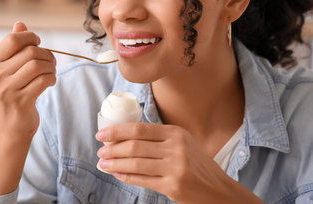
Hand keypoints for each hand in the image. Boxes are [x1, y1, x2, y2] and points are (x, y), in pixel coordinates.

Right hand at [0, 22, 55, 133]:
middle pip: (29, 52)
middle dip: (46, 54)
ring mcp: (7, 89)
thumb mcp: (11, 67)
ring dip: (51, 66)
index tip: (38, 43)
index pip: (12, 39)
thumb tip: (20, 24)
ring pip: (38, 65)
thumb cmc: (15, 89)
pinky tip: (50, 81)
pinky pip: (44, 80)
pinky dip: (52, 78)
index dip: (30, 37)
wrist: (13, 122)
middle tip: (51, 61)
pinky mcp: (21, 100)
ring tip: (51, 71)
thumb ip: (15, 45)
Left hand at [95, 123, 263, 203]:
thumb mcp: (183, 144)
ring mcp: (175, 167)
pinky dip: (126, 176)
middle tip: (100, 151)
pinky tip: (117, 174)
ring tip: (103, 163)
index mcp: (176, 133)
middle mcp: (176, 148)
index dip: (117, 131)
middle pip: (134, 145)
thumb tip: (124, 137)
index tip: (102, 134)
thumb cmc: (197, 166)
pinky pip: (142, 179)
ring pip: (135, 163)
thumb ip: (158, 139)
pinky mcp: (173, 185)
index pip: (139, 128)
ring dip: (115, 163)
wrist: (219, 190)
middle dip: (112, 148)